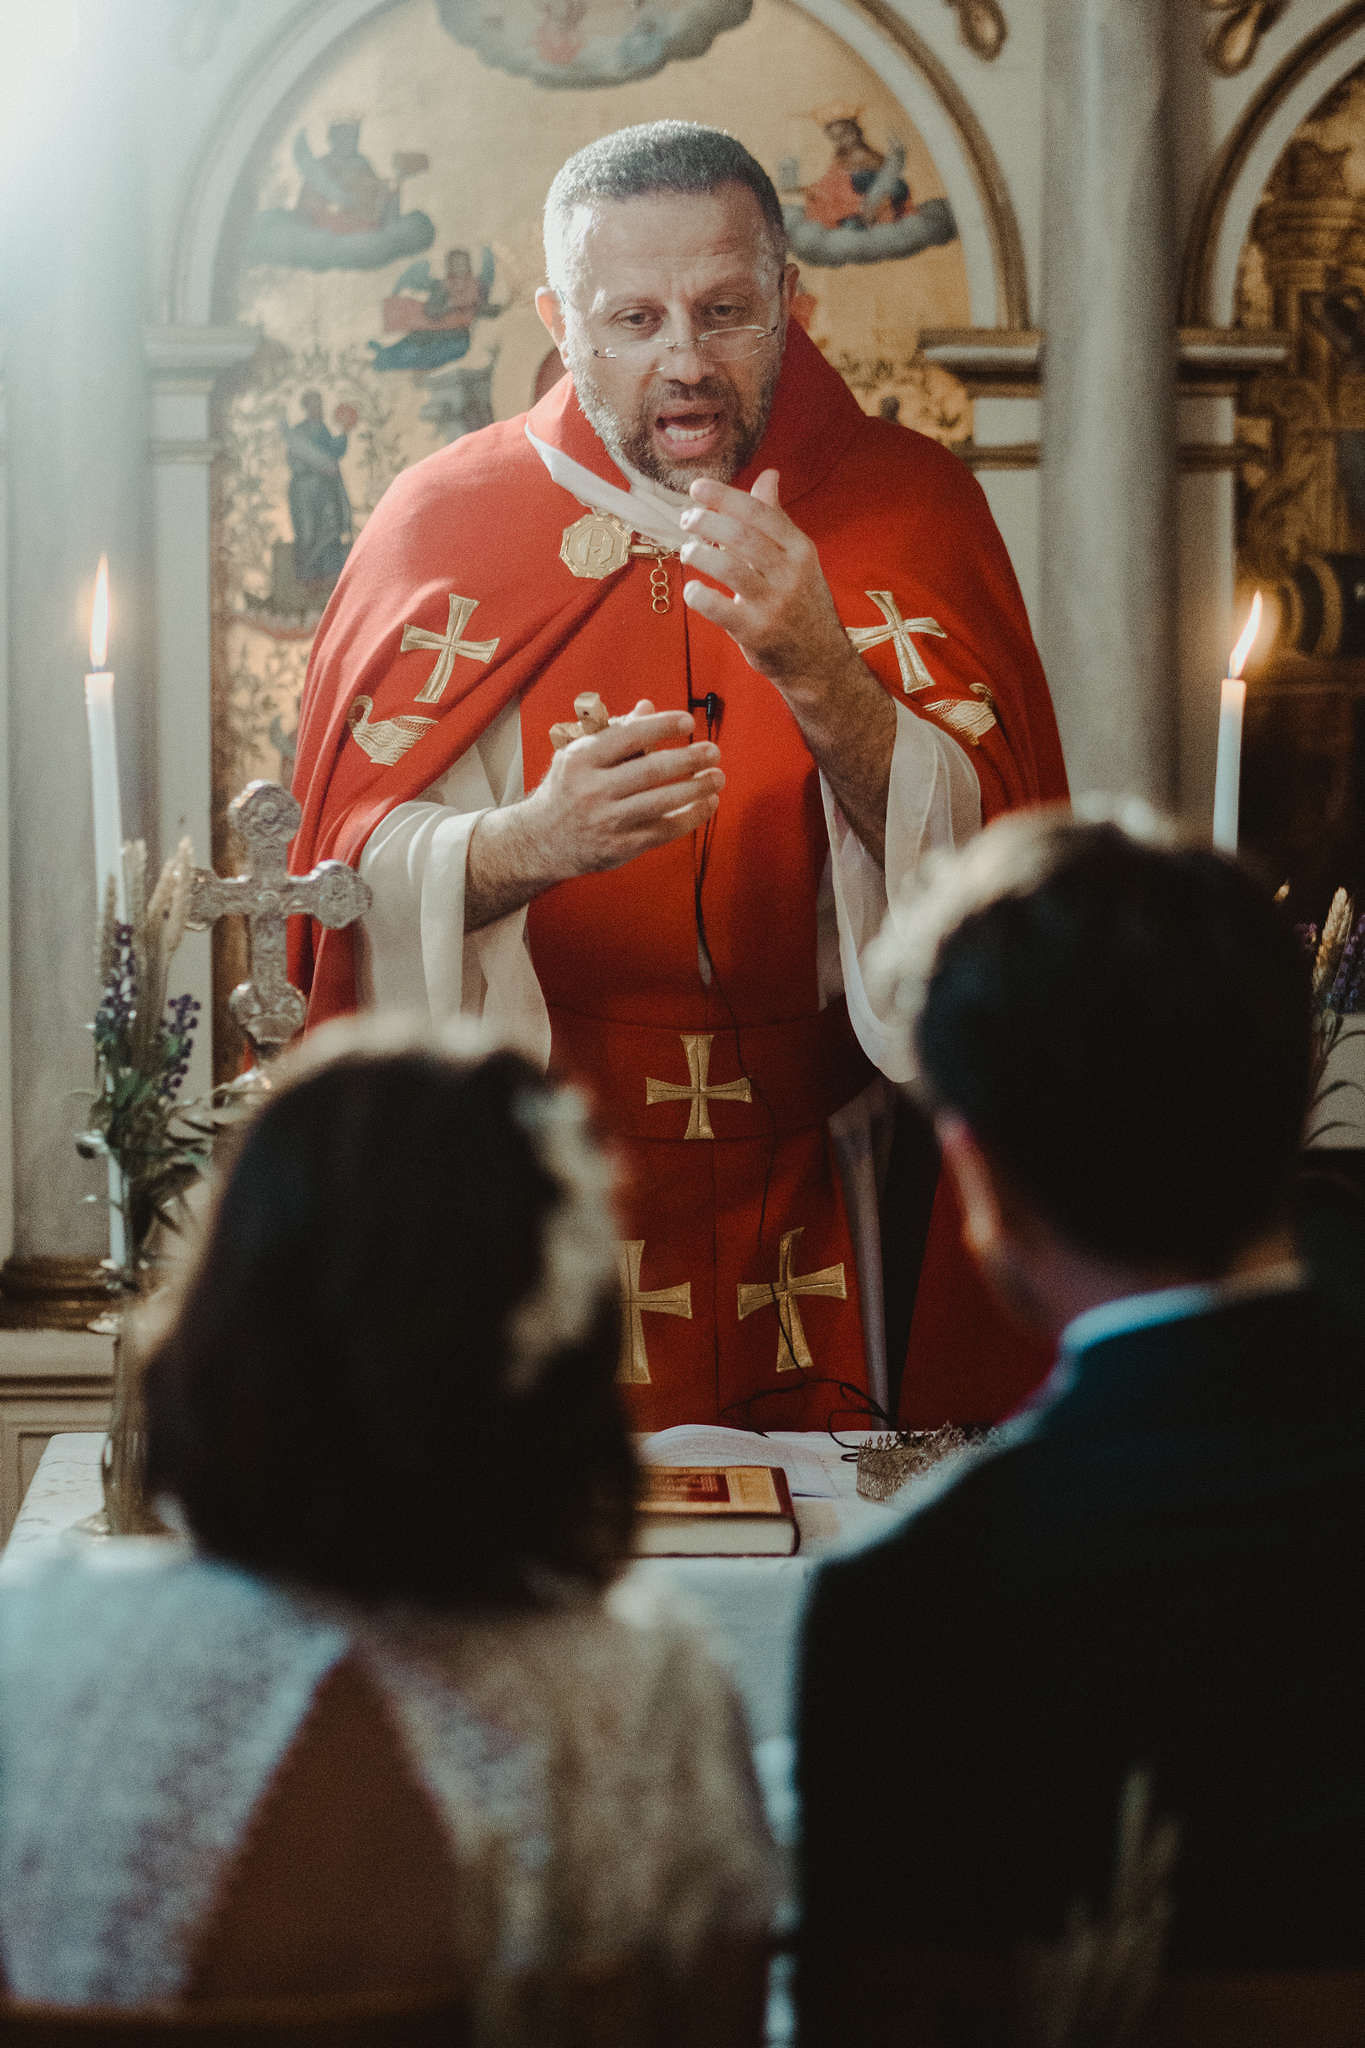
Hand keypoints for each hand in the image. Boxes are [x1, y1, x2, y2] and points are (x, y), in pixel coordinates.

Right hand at [524, 699, 722, 879]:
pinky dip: (691, 816)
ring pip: (661, 802)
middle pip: (651, 771)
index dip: (662, 726)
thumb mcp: (579, 754)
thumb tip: (648, 707)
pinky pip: (664, 830)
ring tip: (717, 777)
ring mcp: (607, 821)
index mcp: (581, 759)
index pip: (629, 736)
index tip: (689, 721)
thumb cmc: (568, 788)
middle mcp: (592, 790)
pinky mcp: (620, 847)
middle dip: (689, 759)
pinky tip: (708, 804)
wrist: (541, 840)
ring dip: (696, 788)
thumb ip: (615, 731)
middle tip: (713, 751)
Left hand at [678, 470, 859, 696]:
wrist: (819, 661)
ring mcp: (774, 604)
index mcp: (800, 550)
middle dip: (707, 521)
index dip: (725, 496)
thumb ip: (775, 518)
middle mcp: (790, 574)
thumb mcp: (797, 559)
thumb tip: (768, 474)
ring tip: (687, 551)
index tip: (697, 488)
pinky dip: (698, 595)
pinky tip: (691, 590)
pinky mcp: (756, 632)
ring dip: (699, 554)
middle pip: (742, 535)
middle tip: (687, 519)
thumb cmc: (802, 603)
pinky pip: (719, 608)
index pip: (760, 512)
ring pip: (729, 567)